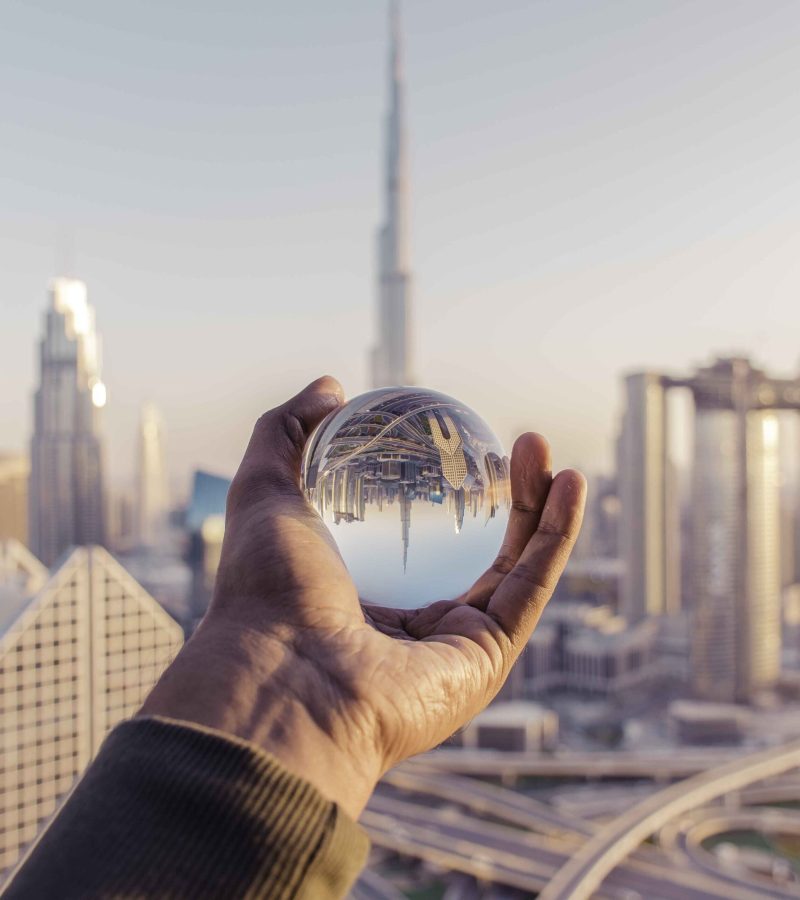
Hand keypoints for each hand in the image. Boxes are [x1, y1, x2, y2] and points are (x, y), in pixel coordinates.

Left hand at [141, 377, 585, 818]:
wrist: (283, 675)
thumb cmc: (265, 589)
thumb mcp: (265, 488)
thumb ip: (287, 431)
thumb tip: (330, 386)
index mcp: (361, 591)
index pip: (415, 535)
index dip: (442, 487)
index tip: (455, 438)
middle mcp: (409, 624)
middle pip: (474, 547)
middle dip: (501, 493)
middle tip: (511, 442)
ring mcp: (451, 646)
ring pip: (512, 565)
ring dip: (538, 507)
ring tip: (542, 448)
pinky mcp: (487, 659)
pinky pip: (531, 586)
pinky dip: (556, 535)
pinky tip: (569, 482)